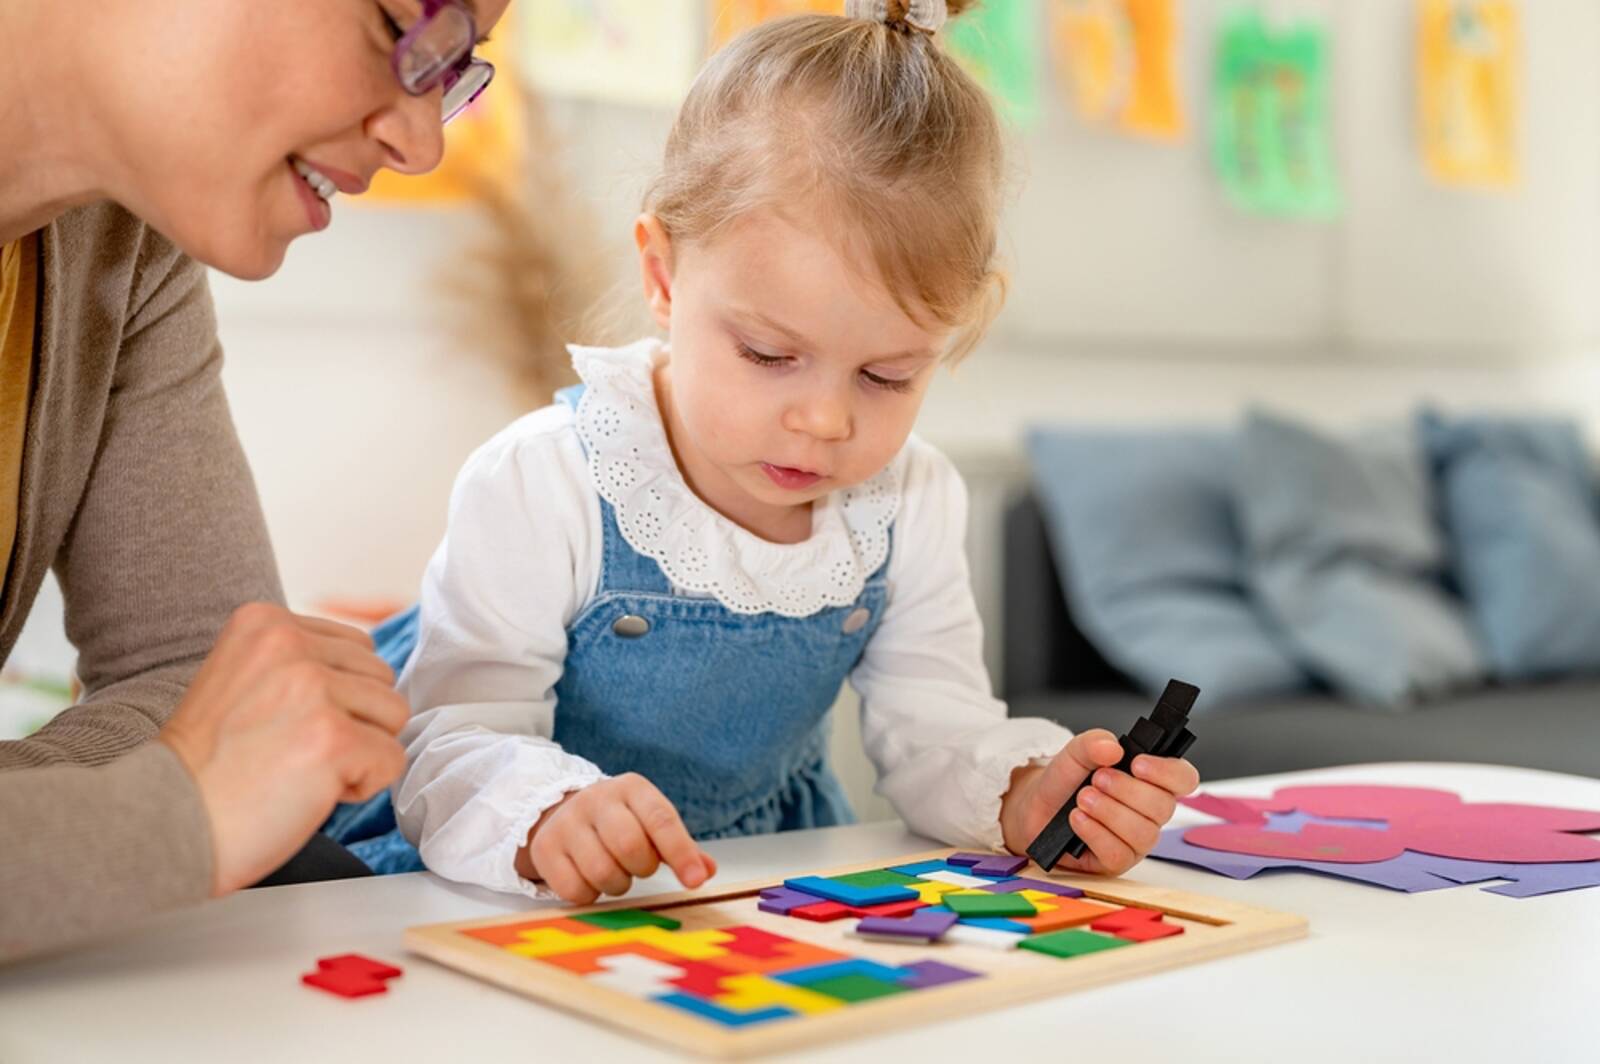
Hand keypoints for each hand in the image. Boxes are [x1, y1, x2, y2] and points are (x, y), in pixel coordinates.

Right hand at [159, 603, 409, 895]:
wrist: (161, 824)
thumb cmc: (208, 768)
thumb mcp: (244, 680)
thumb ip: (300, 662)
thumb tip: (372, 668)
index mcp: (265, 622)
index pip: (356, 649)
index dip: (334, 698)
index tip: (277, 725)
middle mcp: (288, 643)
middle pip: (381, 678)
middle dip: (353, 721)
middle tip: (289, 753)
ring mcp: (312, 689)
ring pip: (393, 715)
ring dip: (358, 752)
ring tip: (297, 770)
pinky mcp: (333, 738)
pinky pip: (392, 759)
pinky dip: (361, 786)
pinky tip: (308, 793)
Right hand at [515, 773, 716, 904]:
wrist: (563, 812)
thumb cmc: (620, 822)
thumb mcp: (652, 823)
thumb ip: (680, 847)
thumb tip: (705, 871)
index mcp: (631, 788)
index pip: (661, 819)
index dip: (680, 853)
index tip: (694, 882)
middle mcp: (596, 798)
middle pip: (630, 846)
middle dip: (642, 867)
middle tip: (639, 866)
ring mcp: (566, 822)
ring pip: (602, 872)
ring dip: (617, 883)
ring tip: (616, 870)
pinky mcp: (544, 848)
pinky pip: (576, 889)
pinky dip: (591, 894)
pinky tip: (590, 878)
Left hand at [999, 729, 1199, 875]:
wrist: (1036, 807)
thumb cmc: (1065, 781)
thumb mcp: (1075, 753)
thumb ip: (1092, 743)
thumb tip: (1112, 747)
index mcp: (1151, 781)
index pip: (1184, 778)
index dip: (1167, 772)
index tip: (1137, 764)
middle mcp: (1150, 813)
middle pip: (1163, 807)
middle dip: (1126, 790)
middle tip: (1096, 779)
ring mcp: (1135, 840)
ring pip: (1143, 833)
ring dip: (1110, 812)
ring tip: (1082, 799)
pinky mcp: (1116, 861)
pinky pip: (1119, 854)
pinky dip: (1095, 833)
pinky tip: (1077, 820)